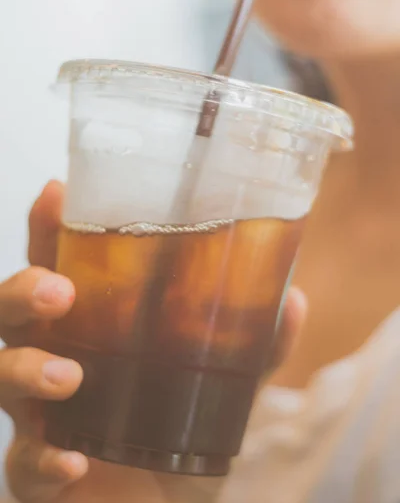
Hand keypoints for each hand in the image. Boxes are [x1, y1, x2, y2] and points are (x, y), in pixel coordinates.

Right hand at [3, 181, 306, 502]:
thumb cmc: (186, 433)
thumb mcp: (226, 385)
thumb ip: (254, 347)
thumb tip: (292, 299)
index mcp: (94, 327)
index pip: (59, 266)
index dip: (47, 230)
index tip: (56, 193)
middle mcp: (59, 360)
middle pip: (12, 314)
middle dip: (22, 292)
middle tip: (58, 290)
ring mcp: (43, 417)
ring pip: (2, 378)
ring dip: (25, 370)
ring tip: (70, 376)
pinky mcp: (41, 472)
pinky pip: (21, 466)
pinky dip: (41, 462)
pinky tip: (71, 464)